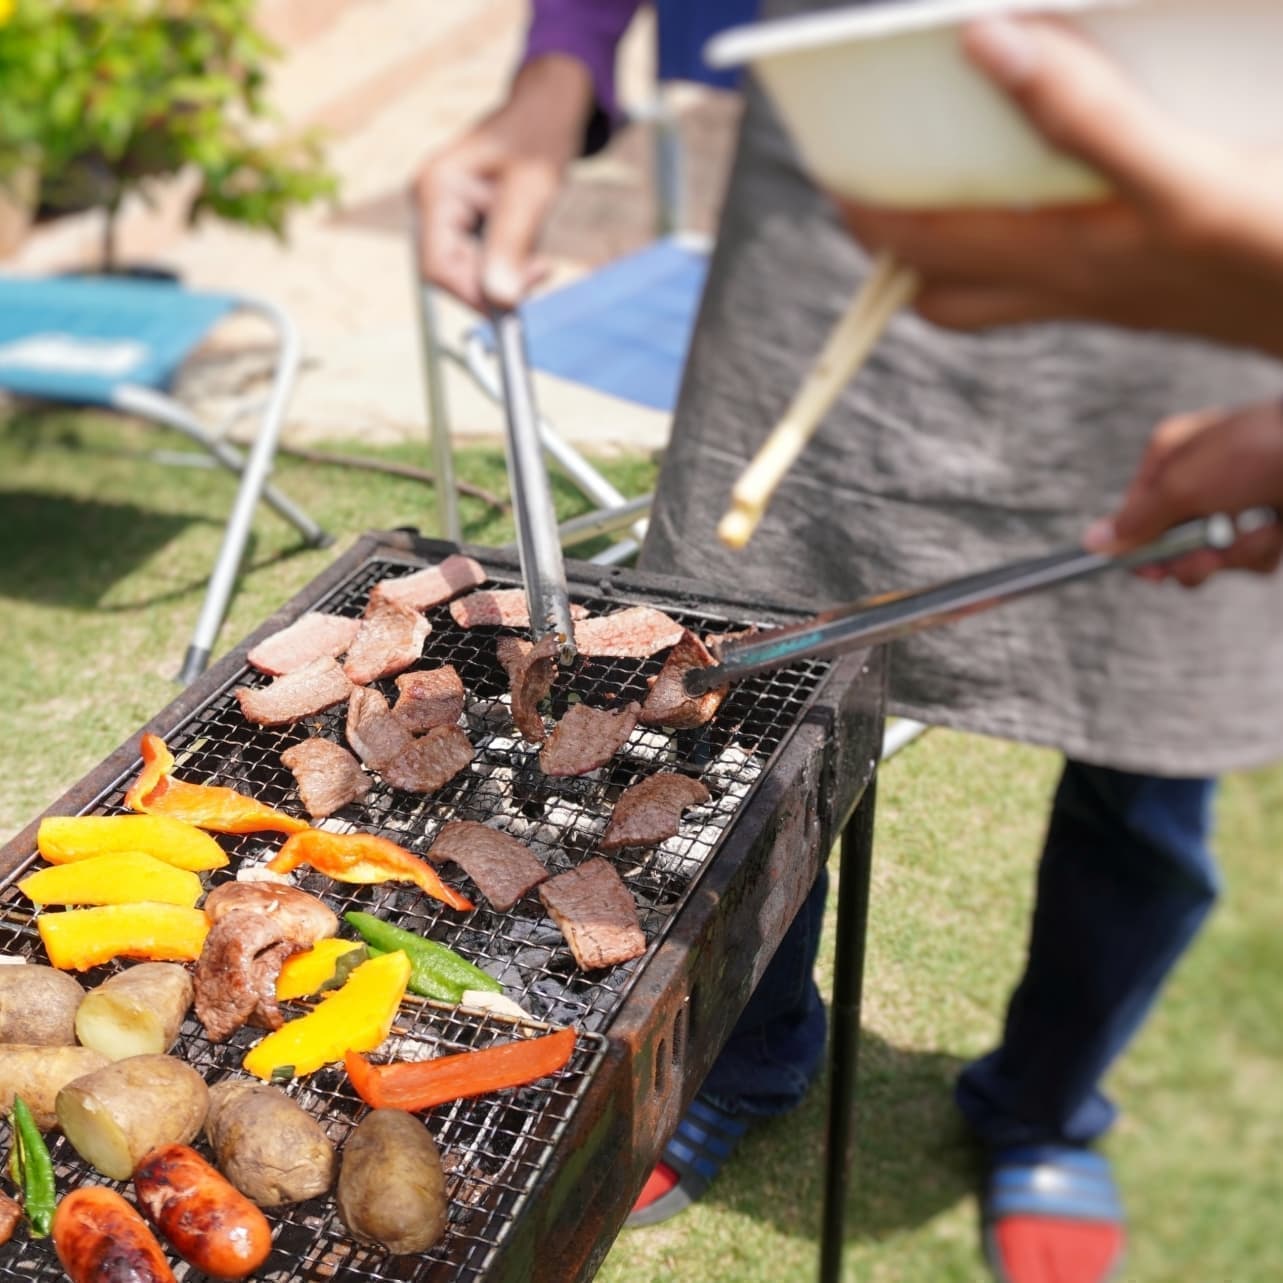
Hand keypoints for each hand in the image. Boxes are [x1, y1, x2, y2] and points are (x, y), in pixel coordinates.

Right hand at [413, 54, 593, 310]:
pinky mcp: (459, 219)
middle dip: (497, 281)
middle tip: (541, 267)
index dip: (475, 295)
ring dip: (506, 269)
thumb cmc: (539, 137)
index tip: (518, 302)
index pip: (438, 268)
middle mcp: (429, 202)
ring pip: (470, 271)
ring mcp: (441, 211)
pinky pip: (480, 258)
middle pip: (453, 273)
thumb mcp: (532, 191)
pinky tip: (525, 233)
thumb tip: (500, 300)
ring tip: (535, 238)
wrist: (546, 109)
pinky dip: (507, 259)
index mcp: (436, 189)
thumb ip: (512, 244)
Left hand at [838, 17, 1282, 357]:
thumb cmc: (1275, 254)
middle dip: (891, 239)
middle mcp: (1069, 287)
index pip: (918, 248)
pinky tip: (1047, 183)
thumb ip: (1088, 118)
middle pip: (939, 285)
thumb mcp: (1184, 179)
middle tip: (873, 180)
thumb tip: (986, 48)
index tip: (831, 165)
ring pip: (989, 289)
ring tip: (942, 181)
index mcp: (1061, 259)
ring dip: (949, 246)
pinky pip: (1045, 274)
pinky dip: (1016, 233)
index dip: (862, 212)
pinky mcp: (1141, 286)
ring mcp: (1103, 294)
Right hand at [1084, 401, 1282, 587]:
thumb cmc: (1256, 453)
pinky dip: (1262, 549)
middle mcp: (1201, 483)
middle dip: (1191, 556)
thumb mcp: (1182, 486)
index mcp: (1172, 460)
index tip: (1147, 571)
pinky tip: (1277, 526)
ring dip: (1234, 552)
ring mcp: (1237, 505)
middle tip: (1207, 551)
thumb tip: (1092, 544)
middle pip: (1171, 546)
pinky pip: (1250, 558)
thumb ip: (1137, 520)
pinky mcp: (1269, 525)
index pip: (1135, 516)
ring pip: (1214, 557)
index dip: (1139, 548)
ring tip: (1258, 525)